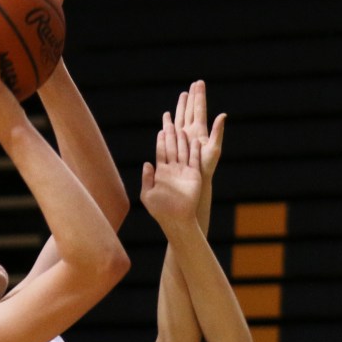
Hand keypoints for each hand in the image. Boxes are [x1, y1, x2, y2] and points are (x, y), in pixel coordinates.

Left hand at [140, 111, 201, 228]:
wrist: (176, 219)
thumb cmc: (160, 210)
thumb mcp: (147, 195)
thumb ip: (146, 179)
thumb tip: (147, 163)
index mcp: (161, 173)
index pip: (161, 153)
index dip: (160, 141)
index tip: (161, 129)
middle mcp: (172, 170)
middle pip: (171, 148)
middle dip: (170, 135)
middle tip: (169, 121)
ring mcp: (183, 172)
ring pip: (183, 152)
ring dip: (182, 141)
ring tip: (181, 128)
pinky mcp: (194, 176)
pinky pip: (194, 160)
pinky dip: (195, 151)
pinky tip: (195, 141)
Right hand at [174, 81, 225, 184]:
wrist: (196, 179)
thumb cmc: (207, 167)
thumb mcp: (214, 148)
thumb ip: (218, 131)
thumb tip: (223, 114)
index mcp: (201, 130)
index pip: (200, 109)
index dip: (199, 96)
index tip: (199, 83)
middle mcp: (192, 131)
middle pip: (191, 110)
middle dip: (192, 97)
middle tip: (194, 84)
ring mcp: (183, 137)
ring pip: (182, 117)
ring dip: (182, 106)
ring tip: (183, 94)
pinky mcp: (175, 143)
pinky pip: (171, 130)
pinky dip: (168, 122)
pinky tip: (167, 114)